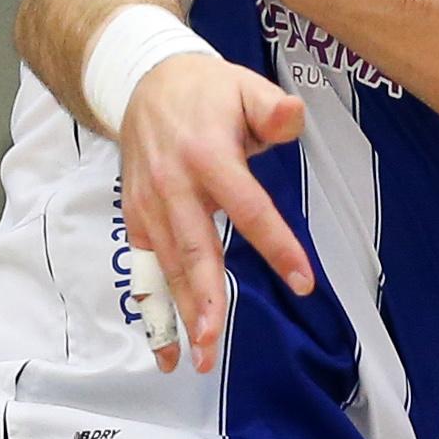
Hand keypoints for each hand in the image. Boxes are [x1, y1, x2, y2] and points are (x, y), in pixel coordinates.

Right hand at [117, 52, 310, 373]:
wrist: (141, 81)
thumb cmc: (206, 91)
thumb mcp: (245, 85)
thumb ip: (273, 108)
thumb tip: (292, 115)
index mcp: (207, 155)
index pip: (248, 207)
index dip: (276, 245)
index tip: (302, 281)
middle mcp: (173, 185)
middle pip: (193, 248)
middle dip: (204, 297)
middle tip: (214, 341)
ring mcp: (149, 204)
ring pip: (167, 266)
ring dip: (180, 314)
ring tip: (196, 357)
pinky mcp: (135, 216)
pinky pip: (145, 267)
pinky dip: (153, 308)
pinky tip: (164, 348)